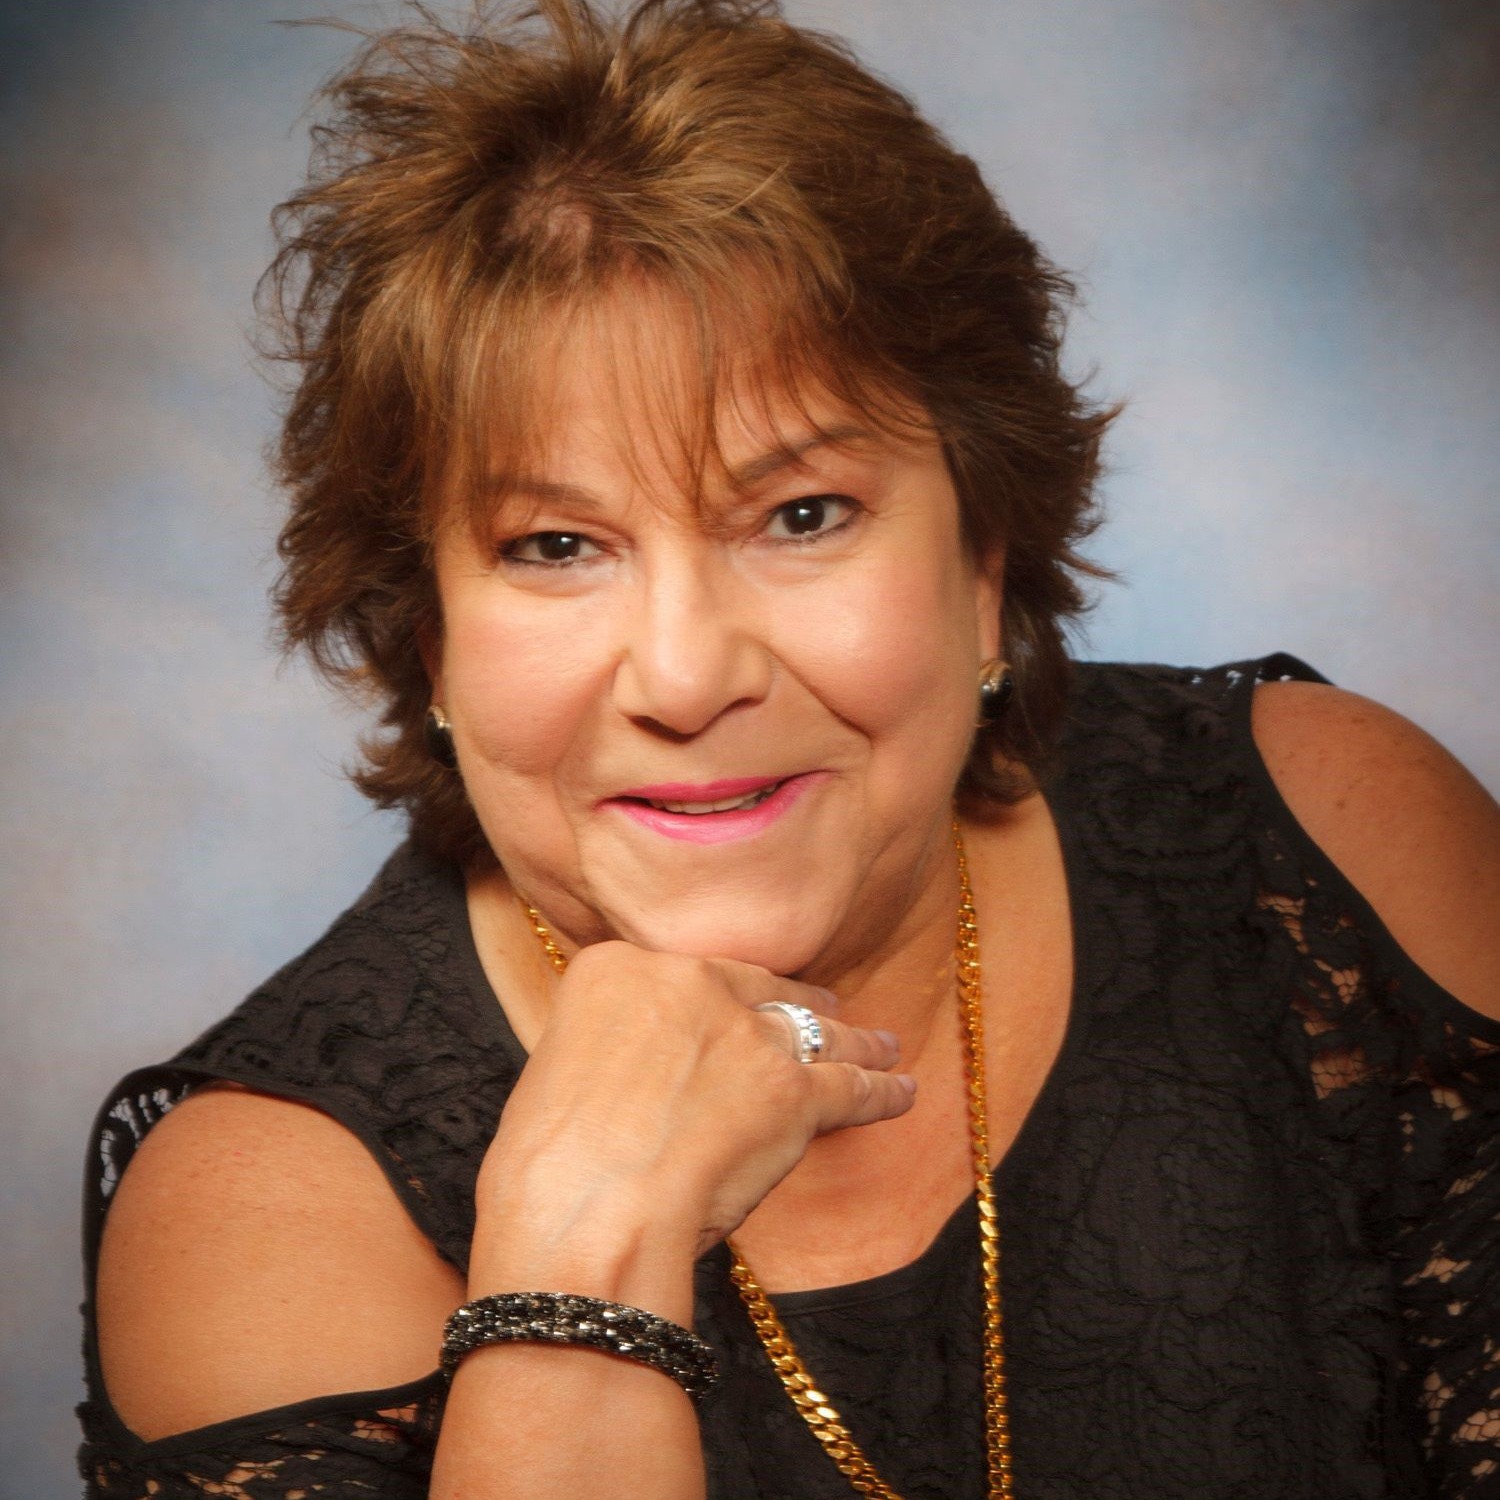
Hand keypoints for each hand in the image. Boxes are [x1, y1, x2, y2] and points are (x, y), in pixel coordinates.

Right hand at [475, 941, 912, 1267]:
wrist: (585, 1212)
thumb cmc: (546, 1167)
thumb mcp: (554, 1077)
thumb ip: (605, 1056)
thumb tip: (633, 1079)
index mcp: (617, 969)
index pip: (680, 975)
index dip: (713, 997)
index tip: (728, 1007)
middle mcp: (687, 983)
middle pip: (756, 990)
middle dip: (793, 1003)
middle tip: (820, 1010)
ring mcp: (746, 1034)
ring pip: (813, 1030)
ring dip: (854, 1039)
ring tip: (880, 1043)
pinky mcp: (793, 1090)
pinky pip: (853, 1086)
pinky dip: (883, 1090)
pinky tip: (901, 1090)